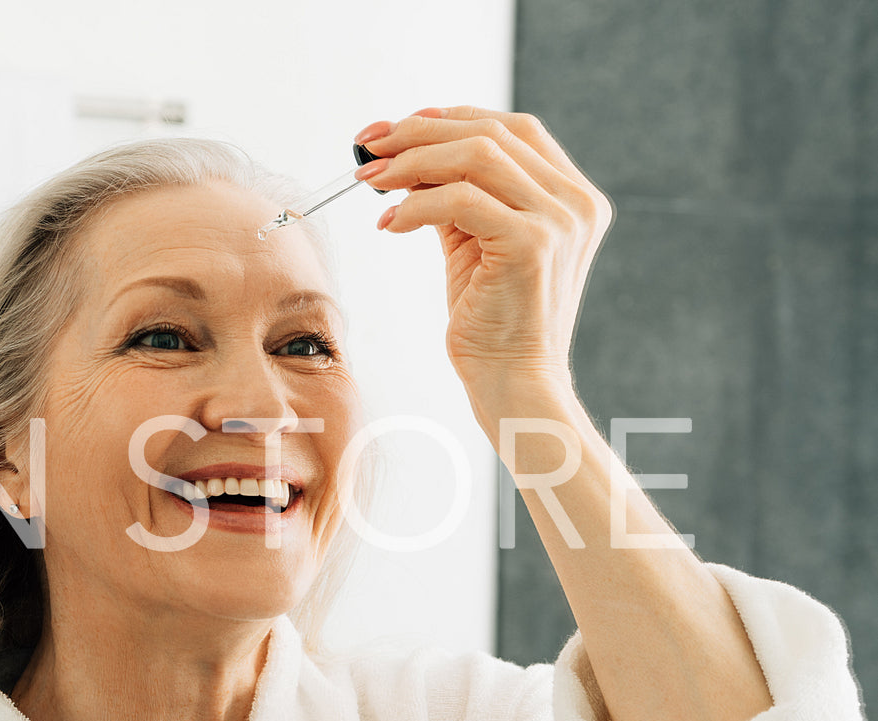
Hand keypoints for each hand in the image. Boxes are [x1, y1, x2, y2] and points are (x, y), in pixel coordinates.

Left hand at [355, 106, 612, 423]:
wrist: (513, 382)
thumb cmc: (491, 321)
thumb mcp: (475, 245)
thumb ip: (457, 198)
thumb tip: (407, 158)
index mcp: (571, 195)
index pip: (512, 128)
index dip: (448, 118)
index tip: (393, 130)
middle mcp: (574, 201)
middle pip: (490, 133)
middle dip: (418, 133)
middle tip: (367, 148)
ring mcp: (559, 221)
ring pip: (475, 156)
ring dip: (411, 162)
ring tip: (369, 181)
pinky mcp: (531, 244)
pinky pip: (460, 201)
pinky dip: (415, 205)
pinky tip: (388, 224)